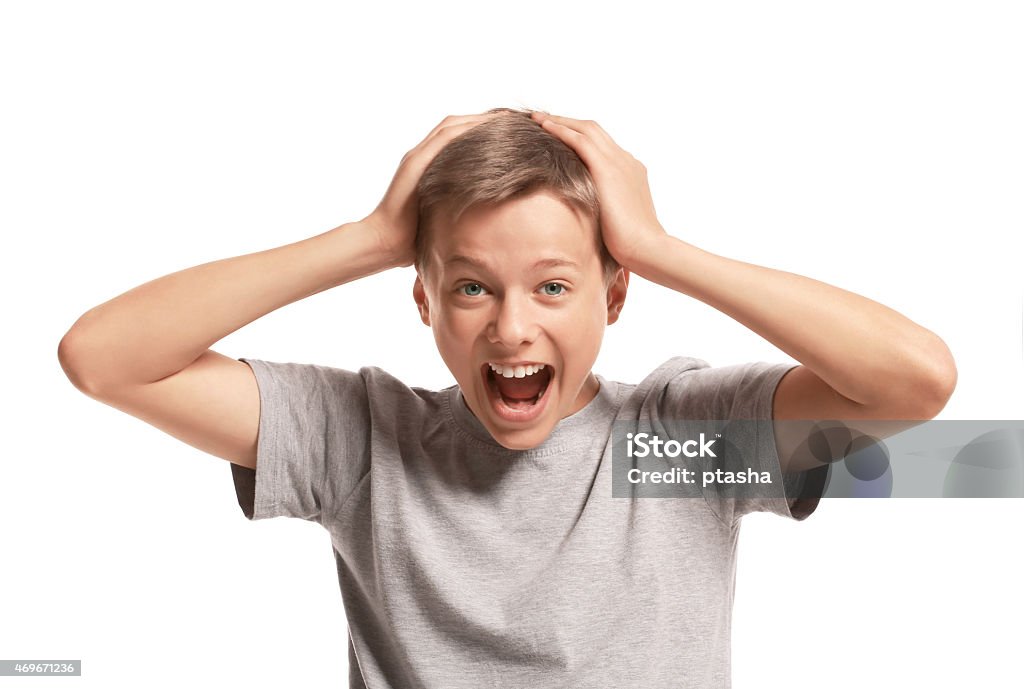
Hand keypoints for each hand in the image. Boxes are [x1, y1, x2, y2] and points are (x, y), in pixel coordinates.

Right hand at [362, 113, 502, 267]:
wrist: (385, 242)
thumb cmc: (413, 237)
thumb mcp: (442, 216)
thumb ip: (457, 206)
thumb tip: (486, 216)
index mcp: (429, 166)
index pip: (459, 138)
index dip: (483, 130)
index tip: (511, 130)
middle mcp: (422, 155)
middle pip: (457, 126)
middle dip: (485, 120)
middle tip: (514, 118)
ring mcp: (417, 156)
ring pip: (451, 127)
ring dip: (479, 120)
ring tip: (506, 118)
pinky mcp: (415, 162)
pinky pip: (444, 138)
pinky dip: (465, 129)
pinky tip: (486, 127)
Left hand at [530, 111, 668, 269]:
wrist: (647, 248)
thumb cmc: (632, 246)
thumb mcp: (615, 222)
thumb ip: (602, 211)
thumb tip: (585, 219)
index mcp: (630, 172)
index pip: (602, 146)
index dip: (580, 137)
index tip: (561, 136)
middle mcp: (626, 161)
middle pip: (594, 131)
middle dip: (568, 122)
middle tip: (544, 119)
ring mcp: (619, 163)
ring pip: (586, 130)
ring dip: (560, 121)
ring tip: (538, 118)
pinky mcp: (608, 169)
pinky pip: (581, 141)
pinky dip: (562, 130)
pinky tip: (544, 127)